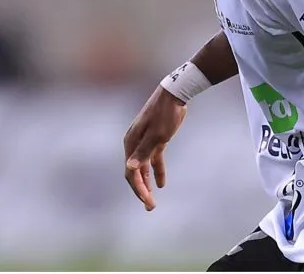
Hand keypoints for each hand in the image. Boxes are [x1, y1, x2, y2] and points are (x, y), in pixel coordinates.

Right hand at [122, 86, 187, 210]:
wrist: (174, 95)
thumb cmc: (164, 114)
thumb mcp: (156, 135)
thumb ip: (143, 152)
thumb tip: (130, 167)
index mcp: (131, 143)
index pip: (130, 172)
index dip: (138, 188)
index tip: (148, 201)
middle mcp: (134, 144)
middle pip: (135, 173)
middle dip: (141, 191)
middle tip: (150, 208)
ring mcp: (145, 142)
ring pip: (144, 168)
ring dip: (147, 184)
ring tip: (152, 201)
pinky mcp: (156, 140)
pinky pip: (154, 160)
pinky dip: (157, 172)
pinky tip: (161, 184)